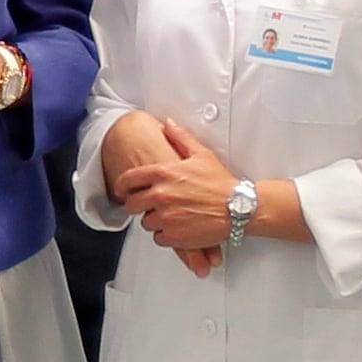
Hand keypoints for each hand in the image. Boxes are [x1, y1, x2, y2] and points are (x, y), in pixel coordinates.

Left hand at [119, 114, 244, 272]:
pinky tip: (178, 228)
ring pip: (146, 222)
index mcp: (164, 173)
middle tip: (149, 206)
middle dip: (138, 206)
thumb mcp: (201, 154)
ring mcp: (166, 216)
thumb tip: (168, 124)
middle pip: (132, 204)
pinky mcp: (174, 235)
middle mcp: (161, 195)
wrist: (239, 208)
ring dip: (154, 221)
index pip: (128, 180)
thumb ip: (180, 137)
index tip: (123, 190)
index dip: (122, 186)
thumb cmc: (221, 183)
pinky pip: (159, 238)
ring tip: (171, 216)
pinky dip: (166, 235)